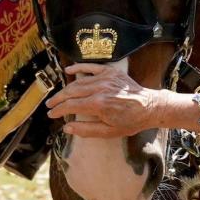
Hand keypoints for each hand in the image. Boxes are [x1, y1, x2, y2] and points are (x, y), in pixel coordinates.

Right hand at [45, 62, 166, 137]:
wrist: (149, 106)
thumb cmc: (129, 122)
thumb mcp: (108, 132)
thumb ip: (85, 130)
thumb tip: (66, 127)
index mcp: (98, 104)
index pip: (71, 105)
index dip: (59, 110)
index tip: (51, 115)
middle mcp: (100, 88)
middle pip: (72, 92)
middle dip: (59, 99)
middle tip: (49, 106)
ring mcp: (106, 78)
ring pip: (79, 81)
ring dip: (66, 88)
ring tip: (57, 96)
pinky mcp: (111, 72)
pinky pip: (92, 67)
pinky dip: (79, 67)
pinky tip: (69, 70)